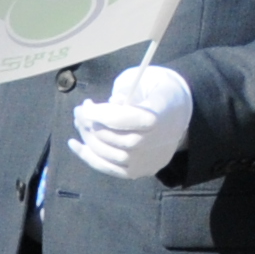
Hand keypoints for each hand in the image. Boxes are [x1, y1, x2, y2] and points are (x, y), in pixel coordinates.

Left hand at [64, 62, 193, 180]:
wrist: (180, 120)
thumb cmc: (158, 96)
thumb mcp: (149, 82)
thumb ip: (127, 89)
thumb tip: (105, 104)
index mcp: (156, 118)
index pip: (118, 119)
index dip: (96, 113)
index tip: (84, 106)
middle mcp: (151, 143)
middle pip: (110, 137)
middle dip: (88, 123)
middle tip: (79, 111)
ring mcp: (144, 161)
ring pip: (105, 154)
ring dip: (86, 138)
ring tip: (80, 123)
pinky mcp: (138, 171)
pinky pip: (107, 168)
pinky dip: (87, 156)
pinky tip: (74, 143)